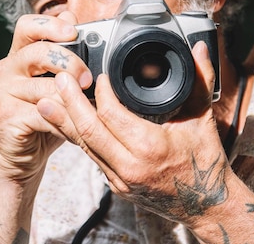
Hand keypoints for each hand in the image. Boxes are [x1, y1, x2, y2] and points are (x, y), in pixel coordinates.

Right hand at [0, 11, 92, 183]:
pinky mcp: (7, 116)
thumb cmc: (44, 115)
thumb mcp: (57, 83)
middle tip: (88, 78)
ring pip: (45, 87)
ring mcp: (3, 92)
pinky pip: (44, 113)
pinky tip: (76, 127)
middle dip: (70, 62)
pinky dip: (65, 121)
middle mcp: (7, 69)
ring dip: (72, 99)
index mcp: (19, 55)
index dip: (51, 25)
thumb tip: (74, 19)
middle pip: (39, 52)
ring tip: (88, 109)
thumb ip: (64, 53)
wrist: (21, 156)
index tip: (74, 32)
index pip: (28, 25)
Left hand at [38, 41, 229, 224]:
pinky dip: (78, 138)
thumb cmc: (206, 162)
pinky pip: (92, 157)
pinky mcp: (116, 185)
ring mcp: (120, 179)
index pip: (112, 114)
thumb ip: (201, 79)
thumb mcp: (203, 118)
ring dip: (65, 122)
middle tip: (59, 80)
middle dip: (70, 103)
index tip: (100, 75)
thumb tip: (200, 48)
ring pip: (84, 146)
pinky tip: (67, 123)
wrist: (206, 205)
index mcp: (150, 147)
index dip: (101, 92)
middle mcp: (130, 166)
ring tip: (47, 101)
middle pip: (89, 131)